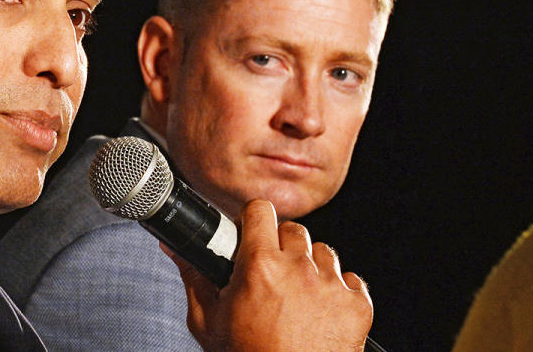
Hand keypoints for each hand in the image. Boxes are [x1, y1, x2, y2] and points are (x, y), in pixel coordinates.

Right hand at [163, 199, 372, 350]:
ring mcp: (332, 286)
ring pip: (323, 252)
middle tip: (272, 274)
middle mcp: (299, 269)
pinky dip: (338, 291)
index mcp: (259, 266)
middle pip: (293, 230)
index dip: (253, 220)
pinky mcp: (357, 305)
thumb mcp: (209, 321)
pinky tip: (320, 312)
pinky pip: (351, 279)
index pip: (260, 211)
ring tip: (297, 296)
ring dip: (311, 267)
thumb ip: (194, 276)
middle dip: (282, 246)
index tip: (252, 231)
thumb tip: (175, 248)